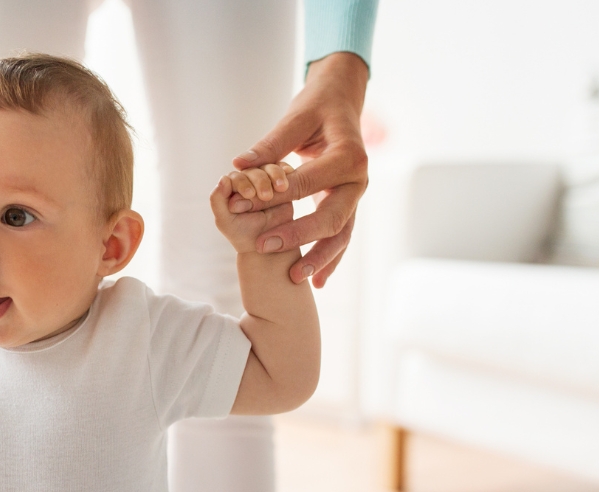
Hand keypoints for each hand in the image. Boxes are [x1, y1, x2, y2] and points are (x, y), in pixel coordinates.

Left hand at [210, 166, 295, 254]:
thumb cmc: (243, 234)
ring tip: (280, 188)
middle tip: (265, 196)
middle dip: (259, 180)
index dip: (242, 182)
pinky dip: (286, 172)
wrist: (267, 246)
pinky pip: (285, 171)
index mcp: (231, 187)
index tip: (249, 194)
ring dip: (275, 174)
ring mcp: (266, 180)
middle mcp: (248, 180)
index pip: (236, 176)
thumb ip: (218, 200)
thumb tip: (223, 178)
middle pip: (254, 169)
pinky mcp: (283, 183)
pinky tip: (288, 178)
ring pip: (270, 167)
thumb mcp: (225, 220)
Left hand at [231, 52, 368, 286]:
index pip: (307, 182)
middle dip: (298, 235)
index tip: (242, 208)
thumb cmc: (318, 107)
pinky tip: (317, 281)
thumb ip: (270, 144)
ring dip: (319, 258)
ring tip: (296, 278)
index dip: (274, 196)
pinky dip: (331, 258)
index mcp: (348, 155)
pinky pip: (342, 235)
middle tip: (265, 246)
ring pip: (341, 232)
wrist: (343, 102)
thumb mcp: (296, 119)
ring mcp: (357, 195)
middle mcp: (358, 178)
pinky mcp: (350, 204)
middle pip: (331, 216)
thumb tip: (240, 164)